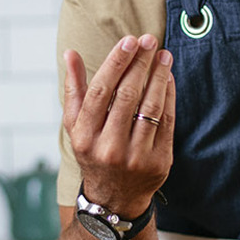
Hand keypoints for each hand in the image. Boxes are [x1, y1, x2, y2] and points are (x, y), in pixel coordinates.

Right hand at [62, 34, 174, 214]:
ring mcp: (136, 157)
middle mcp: (109, 148)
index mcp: (85, 136)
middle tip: (150, 41)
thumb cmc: (93, 152)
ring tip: (164, 55)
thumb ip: (74, 89)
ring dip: (159, 76)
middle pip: (127, 96)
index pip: (100, 92)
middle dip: (140, 64)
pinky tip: (169, 78)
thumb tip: (70, 54)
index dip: (116, 63)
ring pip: (151, 107)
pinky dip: (169, 97)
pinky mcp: (159, 162)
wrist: (114, 198)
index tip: (129, 41)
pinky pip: (167, 122)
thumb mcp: (76, 125)